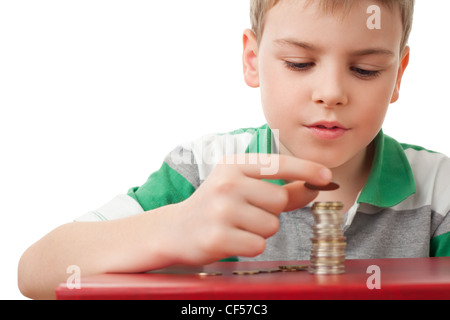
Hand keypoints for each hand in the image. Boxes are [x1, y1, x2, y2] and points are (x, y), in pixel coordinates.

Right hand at [166, 154, 331, 265]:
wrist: (177, 229)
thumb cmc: (216, 206)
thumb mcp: (243, 187)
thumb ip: (281, 187)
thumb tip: (315, 186)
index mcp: (233, 165)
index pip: (277, 163)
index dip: (306, 169)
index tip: (326, 177)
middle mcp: (226, 183)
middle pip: (279, 200)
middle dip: (271, 211)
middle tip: (247, 213)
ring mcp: (220, 210)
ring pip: (271, 225)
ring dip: (260, 230)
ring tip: (237, 226)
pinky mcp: (218, 236)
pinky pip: (258, 244)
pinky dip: (250, 245)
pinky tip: (232, 239)